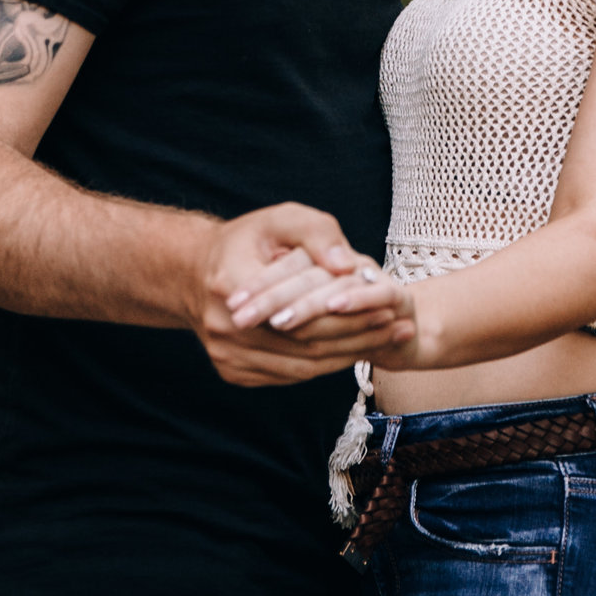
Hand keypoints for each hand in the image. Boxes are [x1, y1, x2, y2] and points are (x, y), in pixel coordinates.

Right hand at [191, 205, 416, 385]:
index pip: (302, 310)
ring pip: (300, 367)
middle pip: (306, 344)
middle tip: (401, 326)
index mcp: (231, 284)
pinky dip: (324, 366)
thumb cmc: (246, 241)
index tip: (391, 303)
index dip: (350, 312)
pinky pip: (288, 376)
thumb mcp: (280, 219)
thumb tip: (346, 265)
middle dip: (359, 336)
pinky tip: (353, 352)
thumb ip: (316, 233)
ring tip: (387, 340)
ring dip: (348, 356)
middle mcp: (224, 327)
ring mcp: (226, 355)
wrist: (194, 274)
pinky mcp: (232, 372)